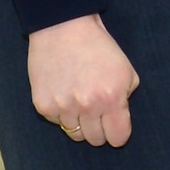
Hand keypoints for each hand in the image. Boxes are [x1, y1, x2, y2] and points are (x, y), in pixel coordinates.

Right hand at [28, 15, 138, 147]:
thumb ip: (126, 98)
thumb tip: (119, 118)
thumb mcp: (126, 70)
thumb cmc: (99, 48)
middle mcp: (87, 106)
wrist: (63, 29)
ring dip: (80, 122)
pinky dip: (63, 114)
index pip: (118, 138)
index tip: (116, 127)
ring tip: (80, 100)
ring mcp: (63, 108)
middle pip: (96, 140)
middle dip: (100, 129)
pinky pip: (57, 123)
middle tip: (98, 112)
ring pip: (75, 134)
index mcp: (111, 98)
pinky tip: (65, 94)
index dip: (119, 134)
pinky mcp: (43, 106)